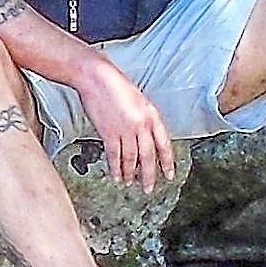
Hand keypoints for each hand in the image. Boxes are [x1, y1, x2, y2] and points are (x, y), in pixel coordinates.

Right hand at [76, 62, 180, 192]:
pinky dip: (115, 168)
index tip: (169, 175)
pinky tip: (115, 175)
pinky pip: (115, 155)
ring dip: (130, 174)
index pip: (164, 144)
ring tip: (128, 182)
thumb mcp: (139, 101)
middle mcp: (142, 125)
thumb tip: (145, 140)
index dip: (167, 162)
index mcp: (152, 115)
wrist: (96, 78)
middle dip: (149, 175)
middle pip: (148, 156)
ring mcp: (126, 129)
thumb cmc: (116, 86)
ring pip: (131, 159)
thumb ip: (144, 120)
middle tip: (148, 188)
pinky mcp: (109, 132)